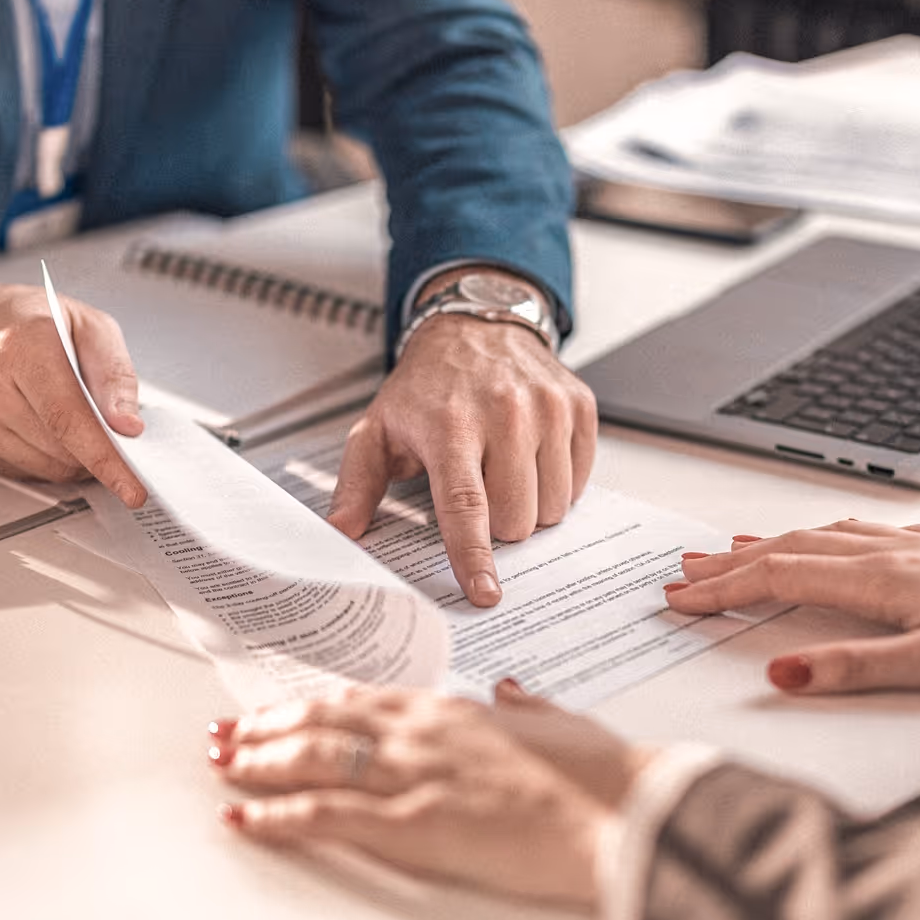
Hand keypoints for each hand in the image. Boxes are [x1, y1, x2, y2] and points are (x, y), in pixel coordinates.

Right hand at [0, 267, 147, 505]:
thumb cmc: (29, 322)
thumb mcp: (89, 325)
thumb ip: (115, 374)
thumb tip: (128, 425)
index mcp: (22, 347)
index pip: (68, 418)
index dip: (105, 458)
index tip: (133, 487)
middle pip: (62, 449)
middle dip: (99, 452)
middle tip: (114, 432)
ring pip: (49, 469)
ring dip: (77, 458)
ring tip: (76, 420)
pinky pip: (30, 473)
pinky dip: (52, 460)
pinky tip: (48, 428)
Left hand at [208, 681, 649, 907]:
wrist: (625, 814)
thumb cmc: (604, 778)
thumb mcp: (563, 725)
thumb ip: (528, 709)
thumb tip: (513, 693)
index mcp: (455, 711)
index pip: (362, 701)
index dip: (312, 706)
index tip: (280, 710)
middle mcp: (423, 734)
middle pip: (323, 723)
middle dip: (266, 729)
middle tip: (224, 734)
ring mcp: (415, 776)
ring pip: (312, 760)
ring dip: (257, 762)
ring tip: (220, 765)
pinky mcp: (415, 825)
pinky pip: (327, 816)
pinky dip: (277, 816)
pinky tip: (244, 817)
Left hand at [327, 272, 596, 608]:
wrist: (476, 326)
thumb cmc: (427, 386)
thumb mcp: (378, 428)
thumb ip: (357, 484)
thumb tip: (340, 532)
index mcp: (450, 425)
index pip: (465, 505)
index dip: (474, 556)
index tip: (484, 592)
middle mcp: (505, 413)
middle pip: (516, 518)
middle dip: (499, 526)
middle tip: (480, 494)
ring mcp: (547, 408)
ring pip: (553, 506)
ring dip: (530, 506)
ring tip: (504, 472)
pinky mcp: (578, 406)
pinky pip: (580, 480)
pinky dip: (556, 482)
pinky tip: (532, 456)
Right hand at [665, 521, 919, 693]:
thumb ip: (855, 671)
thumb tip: (782, 673)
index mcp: (884, 579)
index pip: (783, 577)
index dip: (726, 588)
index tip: (682, 598)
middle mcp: (895, 552)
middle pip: (793, 548)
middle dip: (732, 561)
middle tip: (682, 571)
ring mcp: (918, 546)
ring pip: (824, 534)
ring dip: (770, 542)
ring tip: (729, 549)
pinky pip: (860, 531)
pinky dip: (820, 536)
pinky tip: (822, 538)